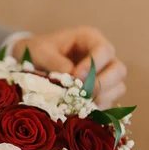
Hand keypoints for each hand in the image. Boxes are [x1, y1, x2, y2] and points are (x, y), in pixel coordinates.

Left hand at [12, 26, 126, 108]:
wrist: (30, 60)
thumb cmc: (37, 51)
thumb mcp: (41, 52)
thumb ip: (56, 63)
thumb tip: (71, 79)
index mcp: (90, 39)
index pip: (104, 50)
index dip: (94, 65)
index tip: (76, 77)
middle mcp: (101, 56)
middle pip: (118, 69)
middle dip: (103, 84)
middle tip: (83, 94)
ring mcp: (103, 75)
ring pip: (118, 87)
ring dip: (103, 98)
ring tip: (83, 103)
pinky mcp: (98, 92)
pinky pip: (109, 101)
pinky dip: (99, 108)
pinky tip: (83, 110)